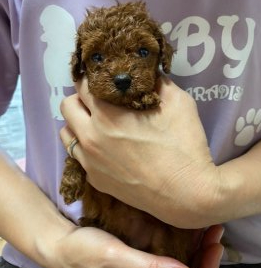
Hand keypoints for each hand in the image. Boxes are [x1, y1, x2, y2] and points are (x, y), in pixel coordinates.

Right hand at [47, 224, 222, 267]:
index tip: (212, 248)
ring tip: (208, 228)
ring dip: (197, 252)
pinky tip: (188, 229)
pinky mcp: (142, 266)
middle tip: (215, 231)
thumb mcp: (116, 259)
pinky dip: (183, 246)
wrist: (62, 246)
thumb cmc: (84, 254)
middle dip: (207, 262)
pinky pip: (169, 260)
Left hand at [60, 76, 219, 227]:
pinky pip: (79, 157)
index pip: (83, 86)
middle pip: (66, 107)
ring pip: (66, 134)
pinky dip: (86, 148)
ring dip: (77, 123)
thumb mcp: (179, 102)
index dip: (92, 78)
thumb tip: (149, 73)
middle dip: (80, 98)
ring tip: (97, 124)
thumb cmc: (184, 146)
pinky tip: (105, 149)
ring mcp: (90, 163)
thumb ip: (159, 82)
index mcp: (107, 116)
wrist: (187, 194)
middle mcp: (90, 138)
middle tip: (99, 100)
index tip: (101, 78)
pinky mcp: (96, 181)